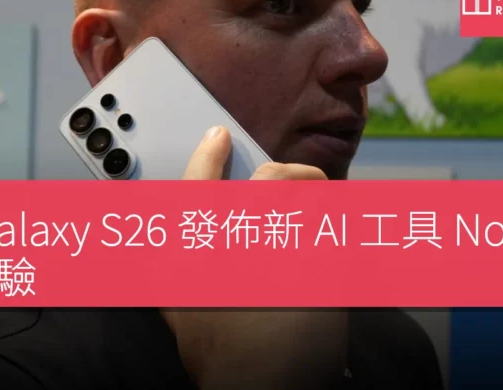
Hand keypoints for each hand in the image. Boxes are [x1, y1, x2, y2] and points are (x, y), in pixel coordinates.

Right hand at [167, 126, 344, 389]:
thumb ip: (167, 266)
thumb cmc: (216, 351)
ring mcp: (293, 248)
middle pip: (274, 179)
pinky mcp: (328, 267)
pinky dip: (341, 237)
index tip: (218, 137)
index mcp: (204, 244)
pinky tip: (337, 254)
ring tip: (323, 218)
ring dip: (321, 204)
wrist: (263, 386)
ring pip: (317, 201)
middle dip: (291, 174)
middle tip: (301, 179)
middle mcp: (247, 238)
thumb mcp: (176, 309)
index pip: (200, 182)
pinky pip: (340, 233)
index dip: (208, 154)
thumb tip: (161, 238)